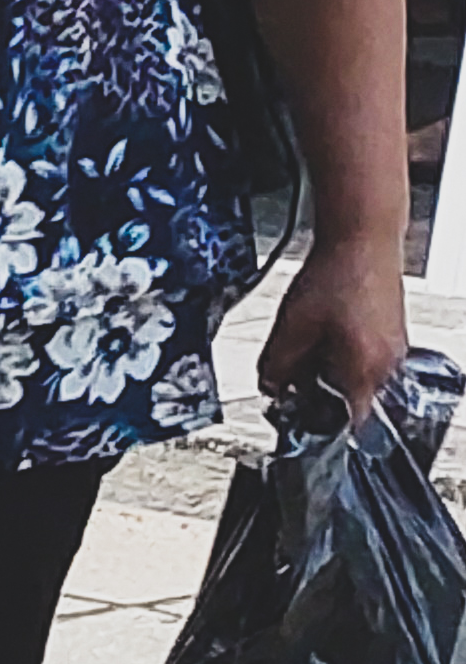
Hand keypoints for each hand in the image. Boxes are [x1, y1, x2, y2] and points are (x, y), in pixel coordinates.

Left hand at [260, 222, 405, 415]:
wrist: (362, 238)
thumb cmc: (336, 276)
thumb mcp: (291, 328)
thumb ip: (276, 367)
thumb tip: (269, 389)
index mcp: (367, 372)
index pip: (348, 422)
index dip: (318, 424)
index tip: (297, 419)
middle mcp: (389, 367)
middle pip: (347, 399)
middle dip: (316, 391)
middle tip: (289, 372)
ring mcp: (394, 351)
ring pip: (353, 378)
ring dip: (326, 369)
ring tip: (307, 342)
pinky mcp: (390, 336)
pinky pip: (362, 358)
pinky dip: (339, 353)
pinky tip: (323, 331)